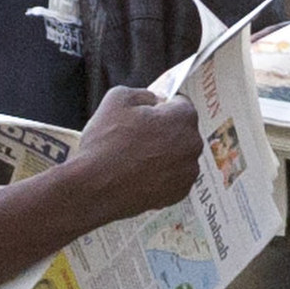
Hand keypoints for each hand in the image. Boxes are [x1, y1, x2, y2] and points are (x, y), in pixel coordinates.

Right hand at [63, 85, 201, 222]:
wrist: (96, 188)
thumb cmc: (106, 140)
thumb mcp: (118, 98)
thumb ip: (143, 93)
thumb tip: (153, 100)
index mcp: (183, 117)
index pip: (180, 103)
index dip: (161, 106)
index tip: (145, 114)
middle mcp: (193, 144)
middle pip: (181, 131)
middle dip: (163, 131)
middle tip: (136, 137)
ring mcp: (188, 172)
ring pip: (178, 156)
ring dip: (163, 154)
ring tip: (135, 159)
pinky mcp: (179, 194)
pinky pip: (173, 178)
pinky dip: (161, 176)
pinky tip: (140, 176)